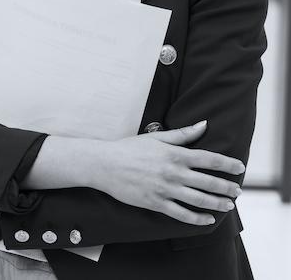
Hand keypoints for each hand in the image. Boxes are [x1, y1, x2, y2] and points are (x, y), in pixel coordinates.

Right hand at [90, 121, 244, 225]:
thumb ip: (182, 134)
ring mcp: (166, 189)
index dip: (228, 164)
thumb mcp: (156, 137)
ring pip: (200, 199)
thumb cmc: (129, 149)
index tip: (239, 167)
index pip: (210, 160)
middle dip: (228, 187)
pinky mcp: (156, 203)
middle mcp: (174, 172)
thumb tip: (204, 124)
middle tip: (238, 191)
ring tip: (228, 205)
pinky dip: (198, 219)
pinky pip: (182, 214)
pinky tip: (208, 219)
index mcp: (175, 154)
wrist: (104, 165)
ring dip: (218, 203)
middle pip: (210, 182)